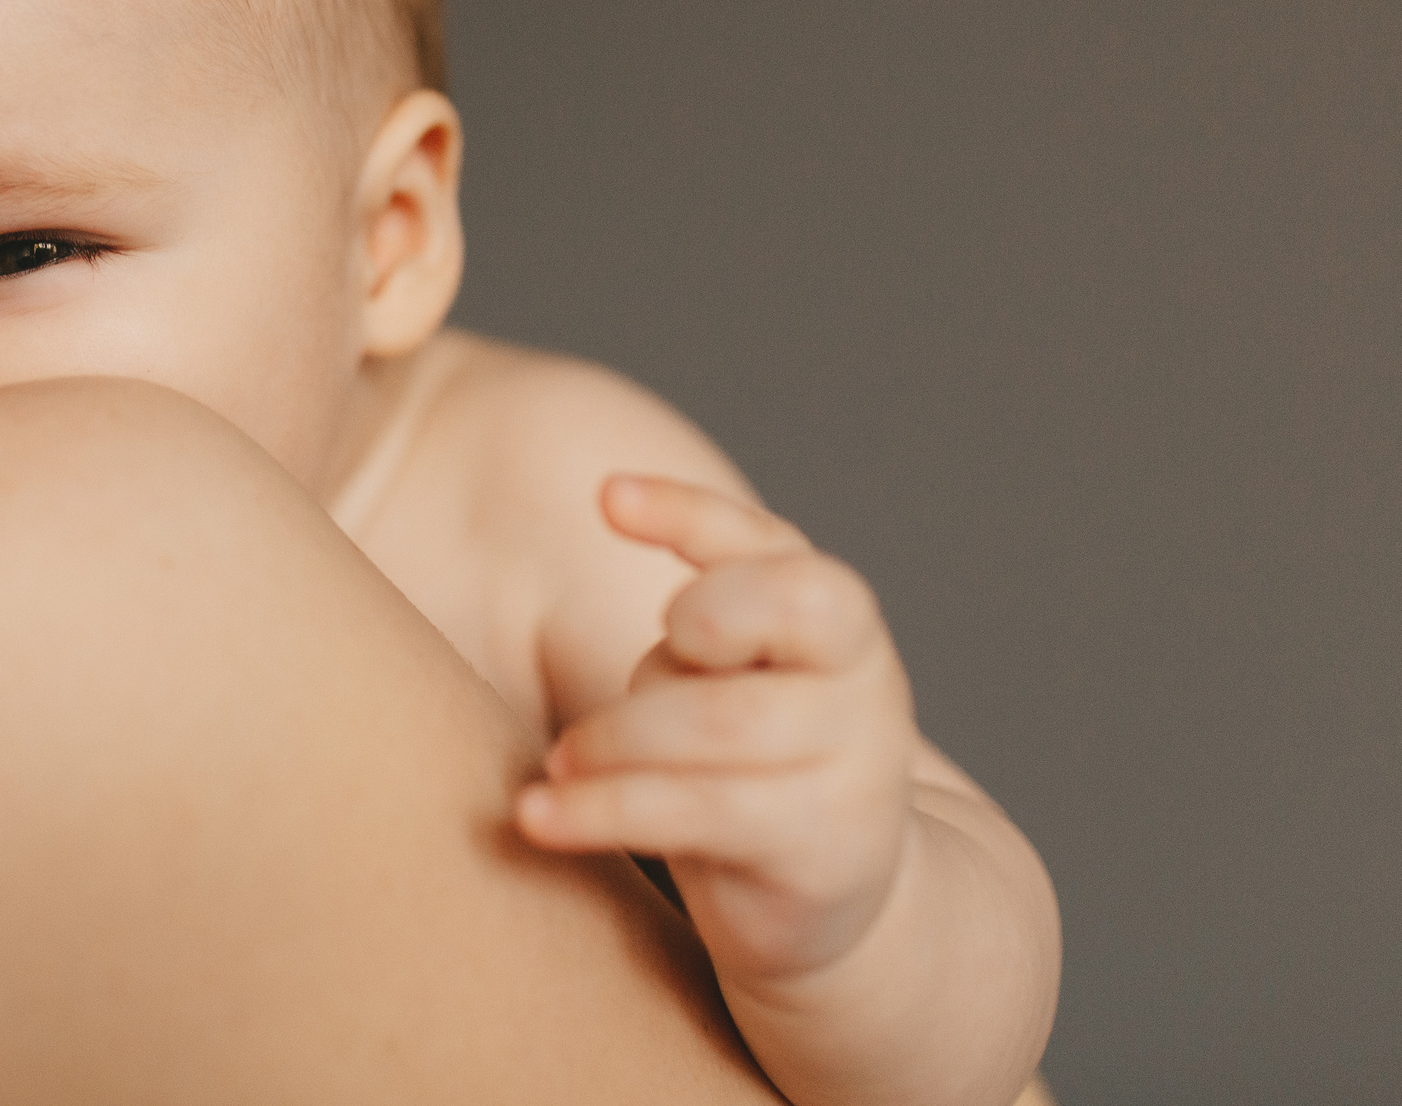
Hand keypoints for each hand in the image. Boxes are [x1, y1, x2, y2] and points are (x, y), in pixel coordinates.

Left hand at [518, 475, 919, 988]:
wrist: (837, 904)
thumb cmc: (751, 764)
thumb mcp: (733, 680)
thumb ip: (703, 625)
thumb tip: (608, 535)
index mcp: (836, 619)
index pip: (769, 544)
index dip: (690, 514)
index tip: (606, 498)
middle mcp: (863, 680)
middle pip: (739, 627)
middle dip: (650, 658)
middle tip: (600, 706)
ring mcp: (854, 767)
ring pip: (713, 722)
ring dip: (611, 741)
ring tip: (560, 764)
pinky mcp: (822, 850)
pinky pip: (694, 811)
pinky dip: (601, 810)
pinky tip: (538, 815)